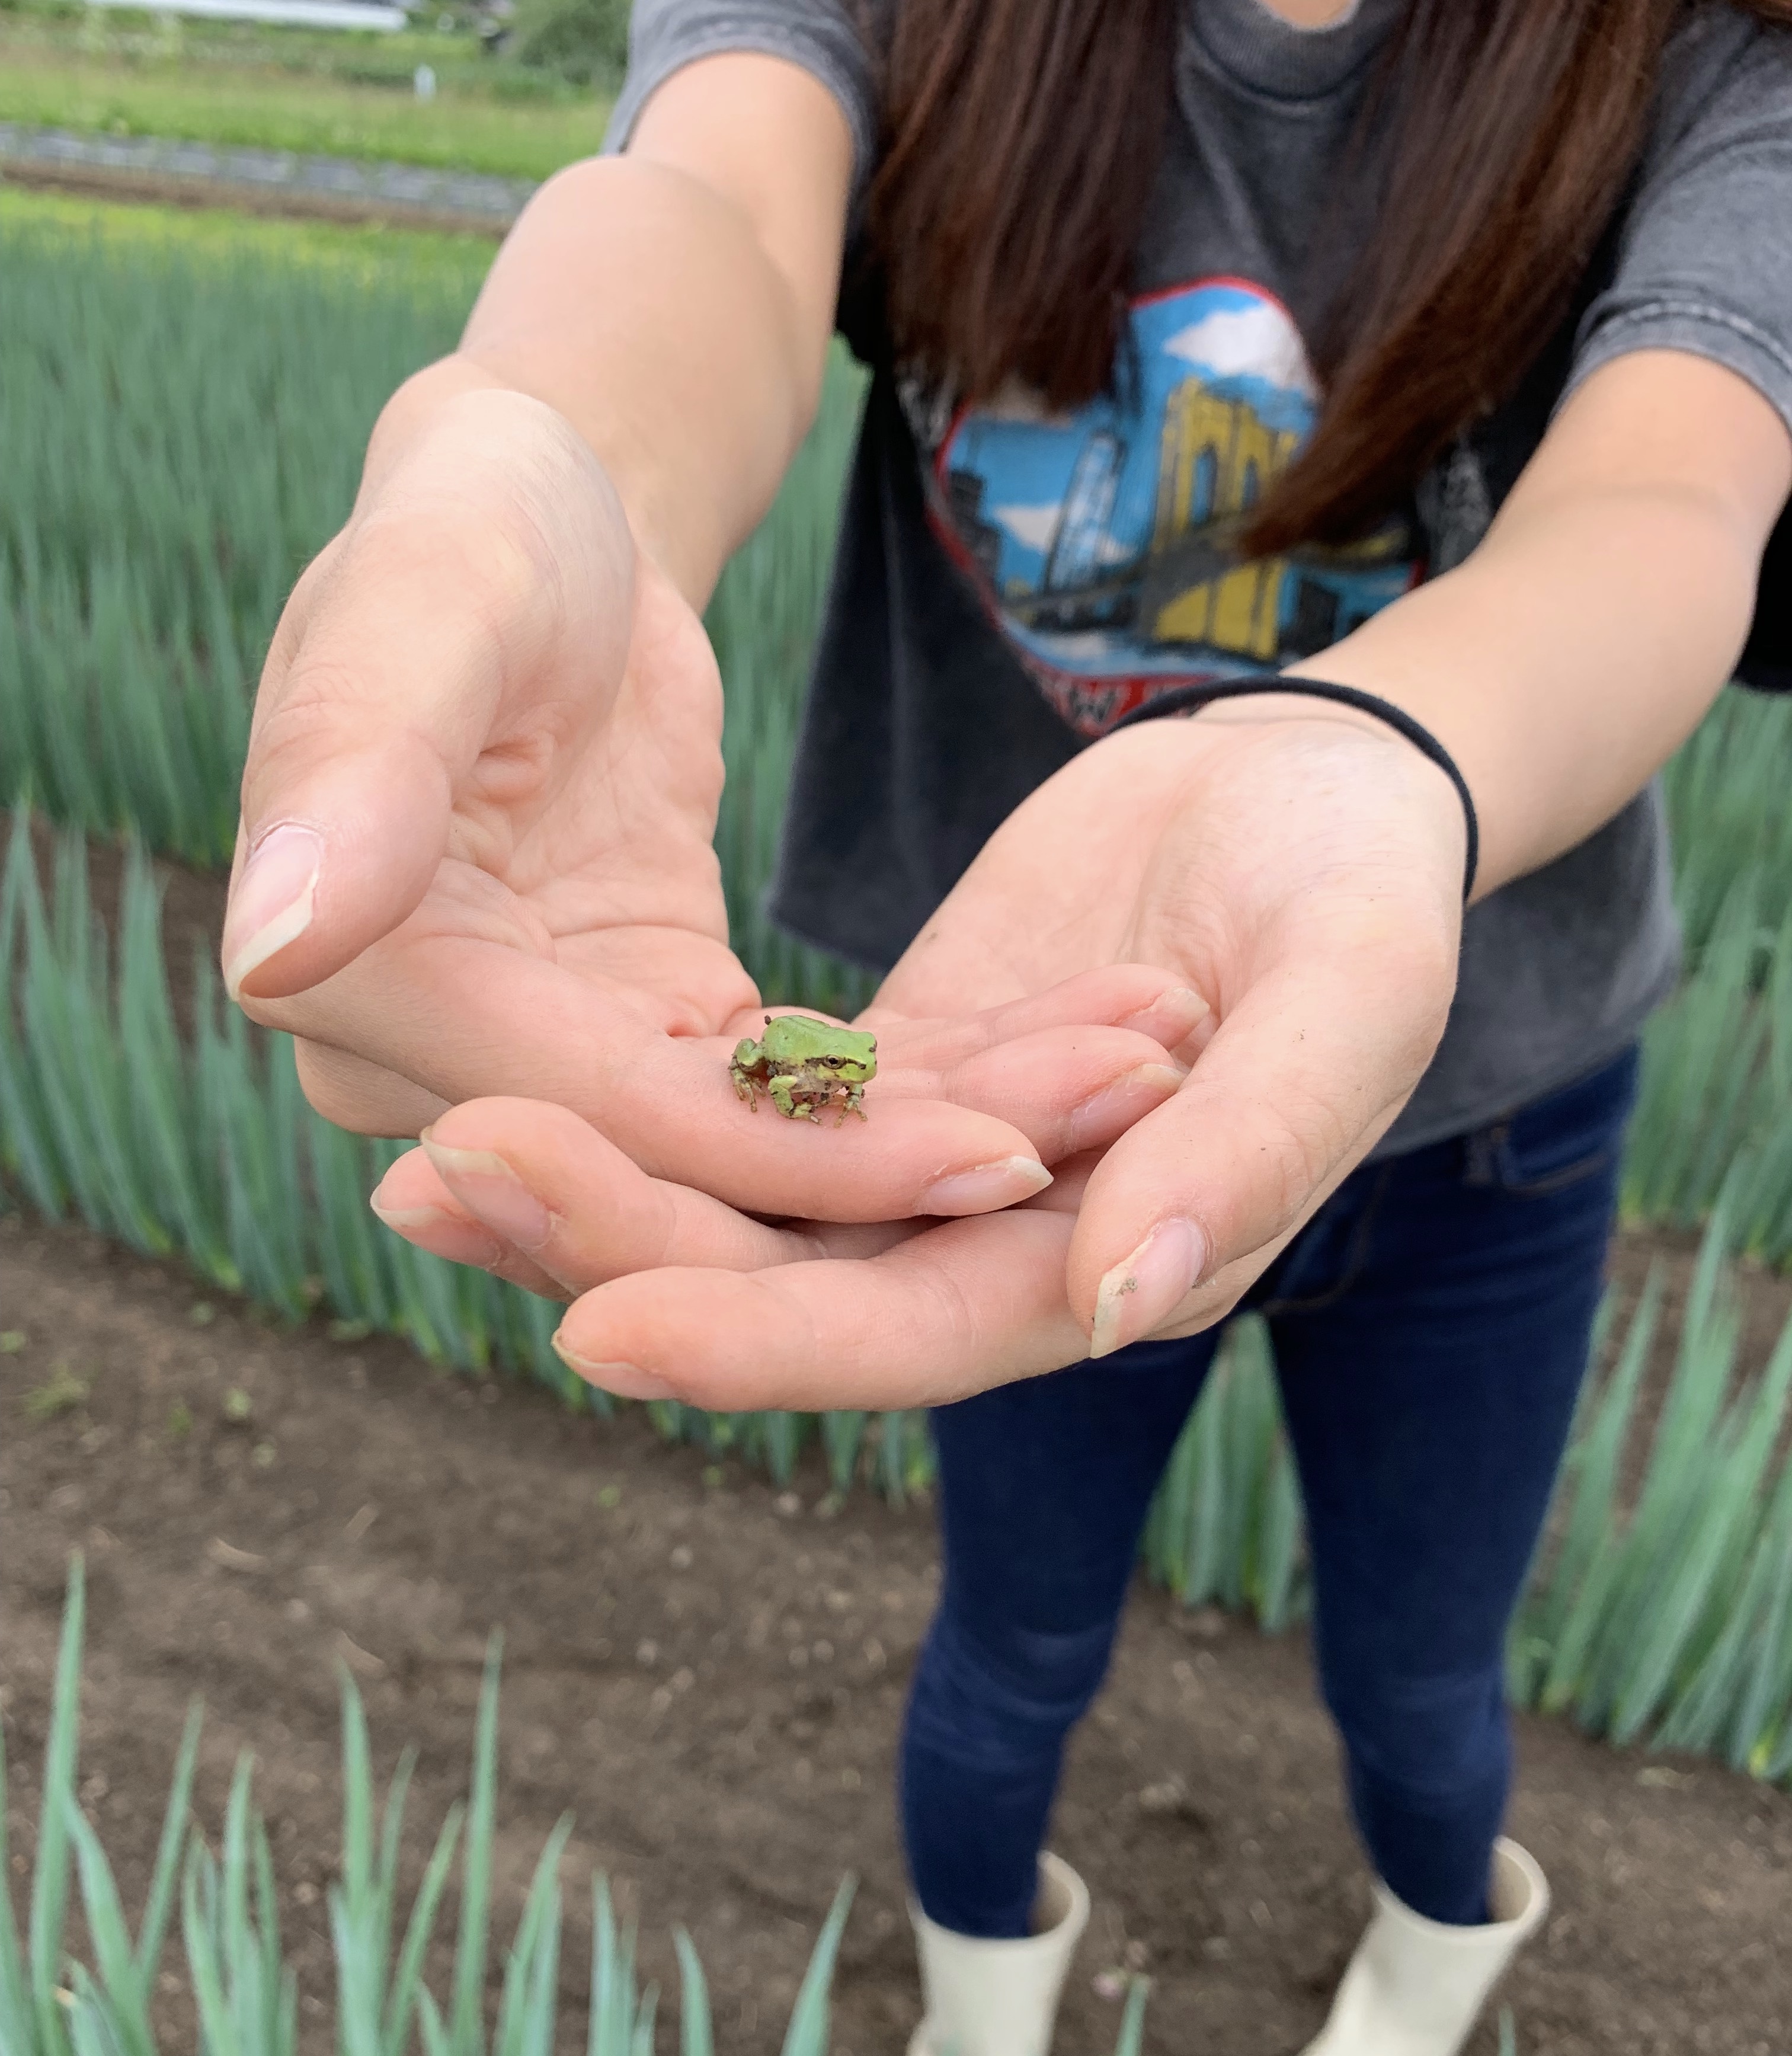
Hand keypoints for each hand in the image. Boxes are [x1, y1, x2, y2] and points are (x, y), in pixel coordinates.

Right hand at [226, 377, 1194, 1222]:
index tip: (997, 1152)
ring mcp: (543, 1060)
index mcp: (364, 989)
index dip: (797, 1154)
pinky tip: (1071, 1058)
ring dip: (939, 1128)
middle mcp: (436, 1065)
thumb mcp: (426, 603)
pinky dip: (915, 1085)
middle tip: (1112, 1137)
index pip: (608, 1115)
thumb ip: (352, 763)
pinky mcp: (636, 1035)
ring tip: (1131, 1085)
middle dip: (901, 1169)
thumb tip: (271, 947)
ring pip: (758, 1146)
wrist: (545, 516)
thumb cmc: (479, 524)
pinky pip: (786, 1093)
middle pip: (694, 1166)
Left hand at [371, 695, 1466, 1407]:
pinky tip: (508, 1085)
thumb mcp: (1347, 999)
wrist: (1318, 799)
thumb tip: (1125, 1303)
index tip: (593, 1326)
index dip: (758, 1342)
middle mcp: (1001, 1253)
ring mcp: (930, 1176)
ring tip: (426, 1158)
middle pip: (788, 1290)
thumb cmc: (1362, 895)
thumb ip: (1254, 1152)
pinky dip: (635, 1112)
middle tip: (439, 1191)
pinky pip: (740, 1117)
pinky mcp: (881, 1086)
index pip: (909, 1333)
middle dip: (619, 1255)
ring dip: (593, 1192)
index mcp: (1110, 1266)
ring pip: (742, 1214)